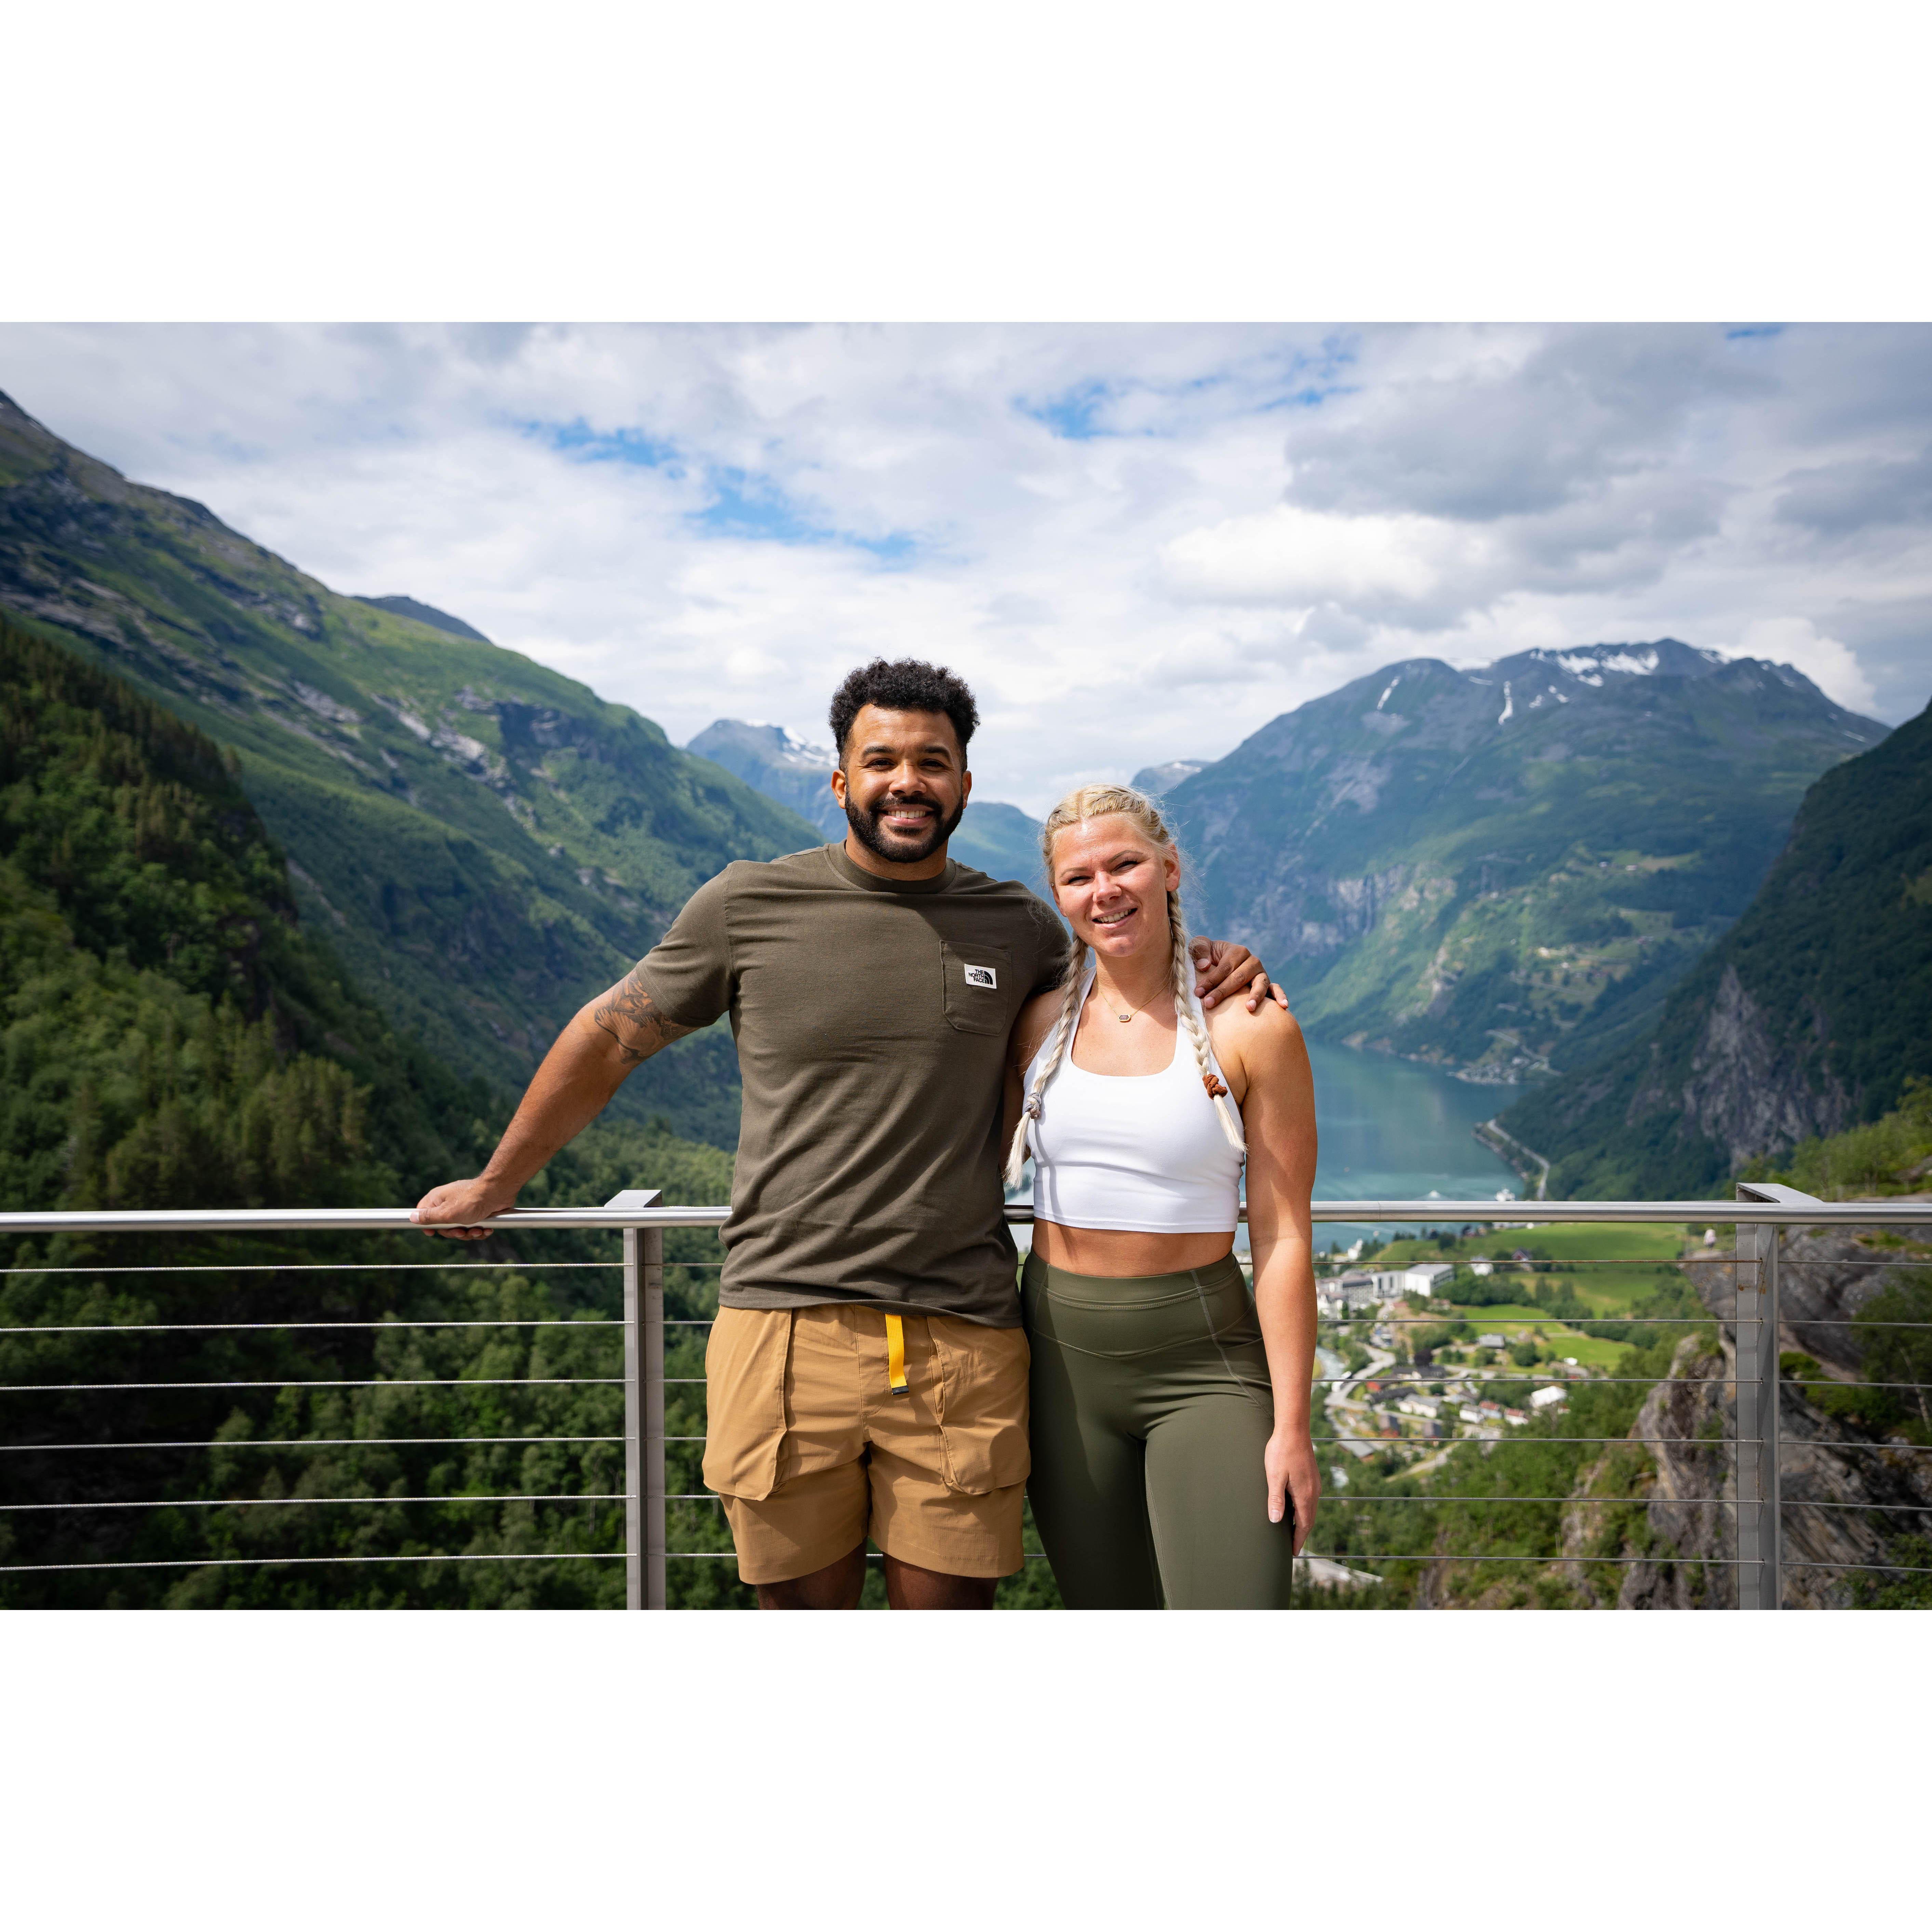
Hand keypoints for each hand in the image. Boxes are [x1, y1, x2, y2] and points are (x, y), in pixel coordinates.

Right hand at [410, 1177, 515, 1240]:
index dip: (427, 1225)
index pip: (423, 1213)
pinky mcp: (476, 1212)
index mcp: (437, 1199)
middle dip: (454, 1233)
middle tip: (462, 1231)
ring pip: (459, 1228)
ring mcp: (463, 1207)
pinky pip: (473, 1227)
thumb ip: (429, 1217)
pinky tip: (486, 1229)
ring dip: (469, 1233)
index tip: (432, 1233)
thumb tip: (412, 1218)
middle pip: (443, 1226)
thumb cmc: (472, 1200)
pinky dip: (479, 1230)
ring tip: (478, 1230)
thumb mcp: (447, 1213)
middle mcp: (449, 1203)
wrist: (499, 1192)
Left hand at [1190, 937, 1289, 1013]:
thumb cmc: (1208, 956)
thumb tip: (1205, 965)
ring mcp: (1261, 974)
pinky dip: (1280, 996)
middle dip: (1223, 991)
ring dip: (1255, 996)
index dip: (1210, 980)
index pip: (1224, 968)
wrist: (1219, 963)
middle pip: (1239, 977)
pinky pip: (1276, 989)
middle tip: (1209, 1003)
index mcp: (1237, 951)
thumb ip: (1200, 950)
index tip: (1198, 992)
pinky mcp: (1267, 984)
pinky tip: (1283, 1006)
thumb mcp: (1200, 947)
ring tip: (1249, 1008)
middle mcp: (1252, 961)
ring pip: (1260, 983)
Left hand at [1265, 1428, 1320, 1554]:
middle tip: (1293, 1547)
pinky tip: (1296, 1509)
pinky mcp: (1311, 1476)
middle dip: (1301, 1534)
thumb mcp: (1274, 1476)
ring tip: (1292, 1532)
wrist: (1294, 1429)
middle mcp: (1313, 1491)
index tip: (1294, 1553)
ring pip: (1310, 1509)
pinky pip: (1309, 1499)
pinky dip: (1303, 1510)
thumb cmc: (1281, 1451)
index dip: (1298, 1540)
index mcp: (1305, 1494)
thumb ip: (1276, 1499)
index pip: (1303, 1525)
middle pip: (1308, 1520)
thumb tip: (1276, 1521)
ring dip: (1302, 1522)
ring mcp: (1314, 1483)